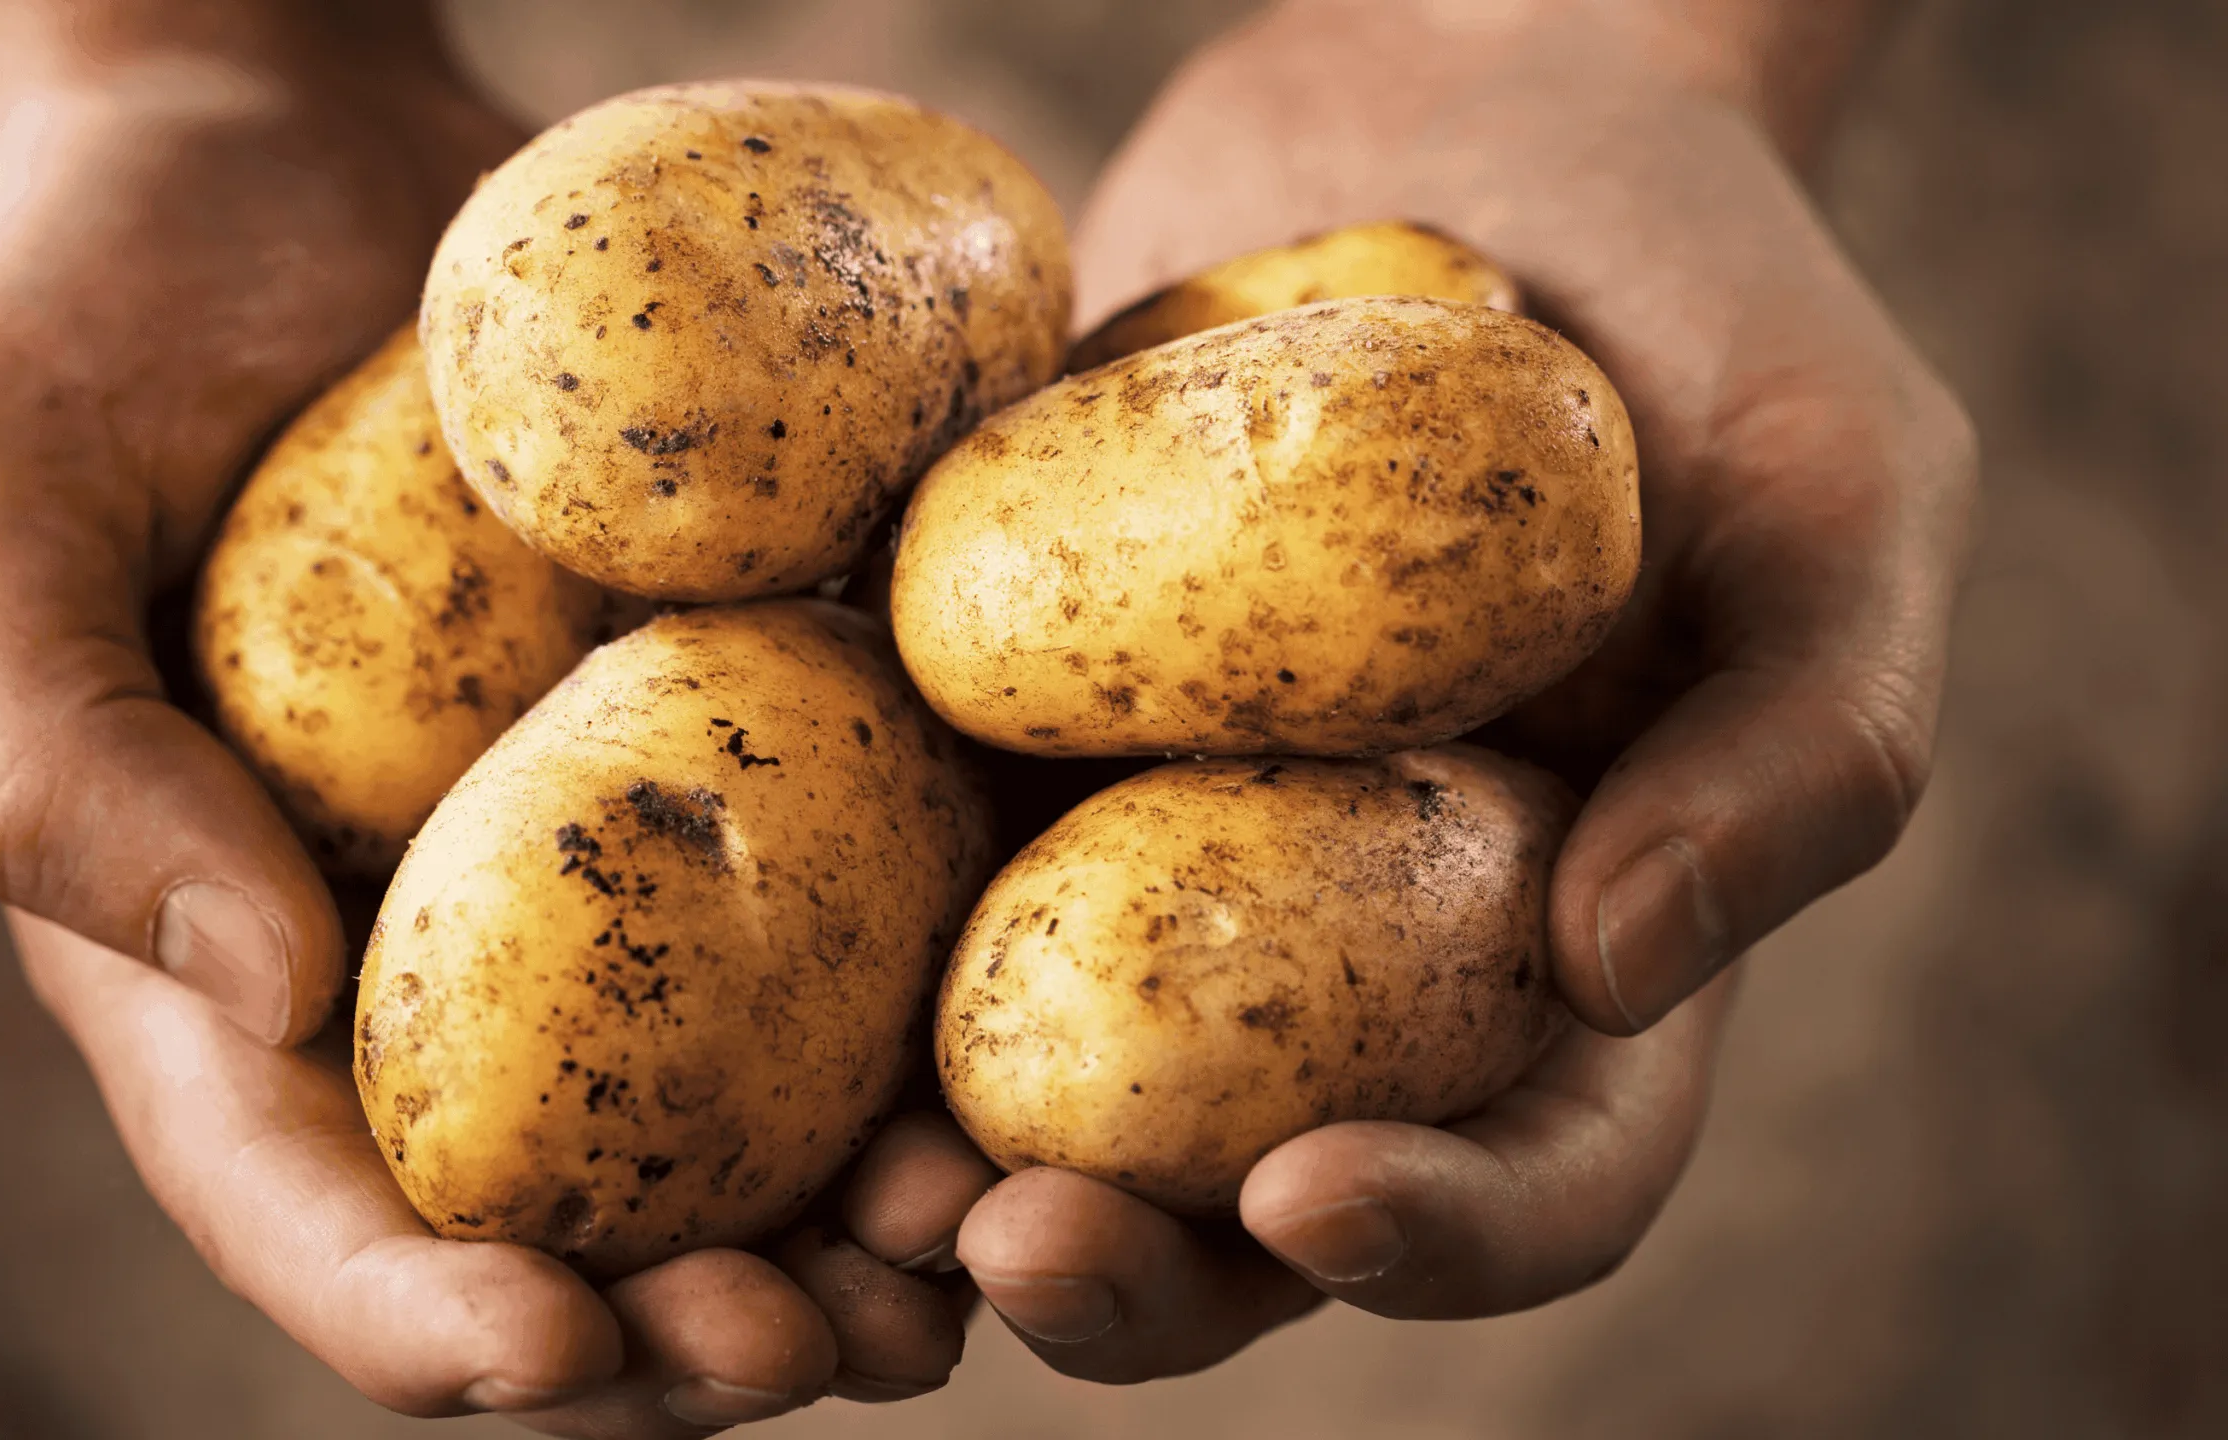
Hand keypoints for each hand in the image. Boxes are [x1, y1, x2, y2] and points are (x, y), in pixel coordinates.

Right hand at [0, 39, 980, 1428]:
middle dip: (685, 1331)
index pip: (308, 1205)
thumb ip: (56, 763)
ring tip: (972, 1253)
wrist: (287, 146)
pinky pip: (864, 905)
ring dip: (861, 1224)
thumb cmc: (85, 312)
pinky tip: (1046, 1046)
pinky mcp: (749, 745)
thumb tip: (262, 995)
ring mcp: (610, 867)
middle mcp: (437, 958)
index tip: (545, 1349)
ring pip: (748, 1119)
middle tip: (816, 1345)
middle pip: (565, 1220)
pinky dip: (953, 1004)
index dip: (418, 1316)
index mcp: (225, 965)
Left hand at [954, 0, 1973, 1377]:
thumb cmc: (1704, 302)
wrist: (1465, 116)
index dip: (1443, 1236)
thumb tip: (1622, 968)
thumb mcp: (1841, 490)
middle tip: (1005, 1248)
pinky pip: (906, 870)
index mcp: (1574, 943)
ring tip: (852, 1190)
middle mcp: (1357, 945)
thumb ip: (1804, 739)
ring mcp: (1161, 852)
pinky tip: (735, 953)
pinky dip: (826, 953)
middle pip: (1248, 1205)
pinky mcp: (1008, 735)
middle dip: (1135, 1270)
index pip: (1541, 1170)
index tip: (1310, 1201)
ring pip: (1047, 1090)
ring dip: (945, 1180)